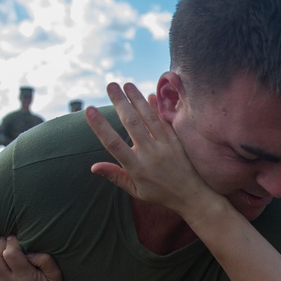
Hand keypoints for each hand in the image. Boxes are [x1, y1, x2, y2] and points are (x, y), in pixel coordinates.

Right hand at [87, 82, 215, 218]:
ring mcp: (164, 146)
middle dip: (120, 102)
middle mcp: (149, 154)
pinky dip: (156, 108)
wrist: (192, 196)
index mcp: (136, 167)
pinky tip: (150, 95)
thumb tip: (93, 167)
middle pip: (132, 123)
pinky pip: (164, 122)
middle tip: (110, 85)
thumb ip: (115, 176)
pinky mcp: (176, 142)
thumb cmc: (160, 194)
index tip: (89, 110)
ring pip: (149, 118)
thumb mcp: (136, 191)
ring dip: (137, 99)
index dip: (100, 126)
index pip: (113, 144)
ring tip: (127, 84)